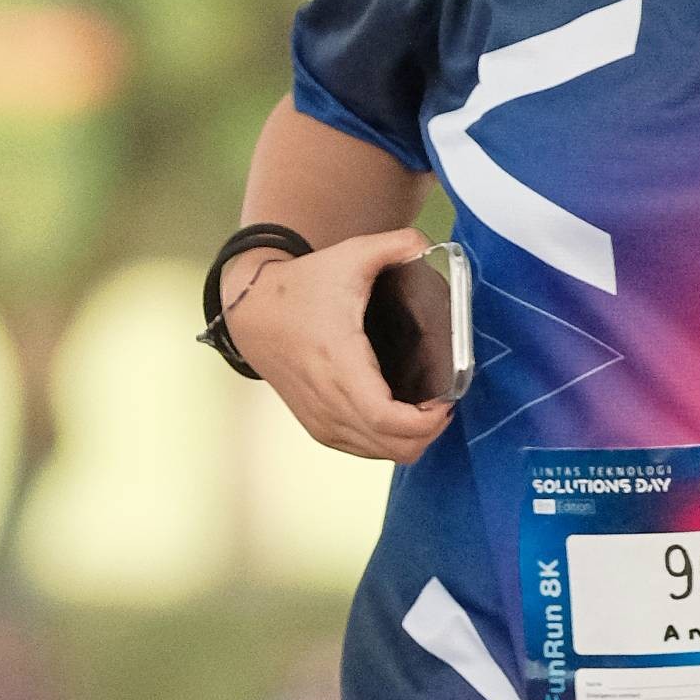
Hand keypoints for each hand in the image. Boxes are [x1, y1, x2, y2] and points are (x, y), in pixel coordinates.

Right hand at [223, 228, 455, 463]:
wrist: (253, 313)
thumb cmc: (301, 287)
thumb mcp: (349, 256)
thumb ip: (394, 244)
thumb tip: (428, 245)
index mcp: (339, 363)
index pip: (387, 418)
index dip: (426, 421)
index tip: (446, 400)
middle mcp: (328, 400)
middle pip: (392, 446)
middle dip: (428, 432)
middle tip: (442, 403)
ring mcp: (321, 419)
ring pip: (381, 454)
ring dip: (410, 439)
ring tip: (424, 409)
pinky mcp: (317, 427)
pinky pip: (363, 452)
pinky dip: (388, 443)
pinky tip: (399, 419)